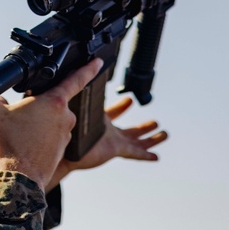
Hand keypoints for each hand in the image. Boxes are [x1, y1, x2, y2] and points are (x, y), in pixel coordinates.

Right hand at [0, 59, 103, 189]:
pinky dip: (39, 141)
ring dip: (38, 126)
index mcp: (54, 102)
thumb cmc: (10, 144)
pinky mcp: (62, 151)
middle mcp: (65, 118)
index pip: (76, 80)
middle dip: (38, 109)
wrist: (18, 178)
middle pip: (53, 105)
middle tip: (18, 119)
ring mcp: (66, 136)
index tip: (98, 62)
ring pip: (51, 124)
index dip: (88, 68)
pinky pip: (50, 140)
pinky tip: (23, 147)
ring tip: (18, 137)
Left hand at [46, 96, 166, 190]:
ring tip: (164, 134)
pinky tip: (155, 157)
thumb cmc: (67, 128)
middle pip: (130, 130)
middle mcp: (108, 133)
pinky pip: (135, 152)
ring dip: (151, 138)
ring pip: (137, 141)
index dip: (122, 106)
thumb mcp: (81, 104)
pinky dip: (145, 154)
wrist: (64, 148)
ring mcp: (113, 142)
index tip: (129, 99)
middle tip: (155, 123)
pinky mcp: (116, 149)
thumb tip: (83, 72)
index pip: (114, 112)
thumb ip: (82, 89)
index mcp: (99, 121)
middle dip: (143, 127)